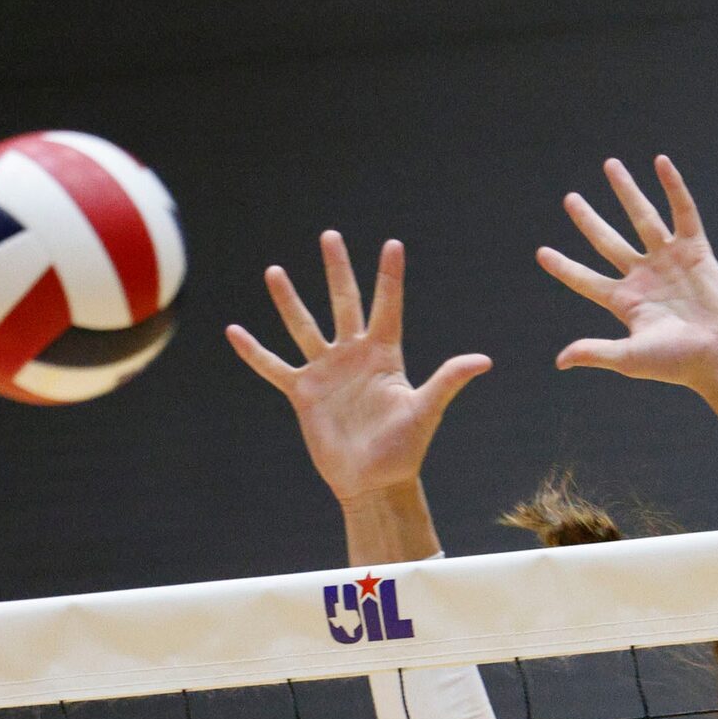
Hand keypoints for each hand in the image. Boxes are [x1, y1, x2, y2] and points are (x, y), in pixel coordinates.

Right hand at [226, 232, 488, 507]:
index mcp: (386, 356)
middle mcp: (354, 357)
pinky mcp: (304, 393)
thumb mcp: (426, 411)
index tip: (392, 244)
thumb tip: (483, 360)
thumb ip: (448, 380)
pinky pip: (274, 367)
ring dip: (289, 300)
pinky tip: (234, 331)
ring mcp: (327, 372)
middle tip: (330, 236)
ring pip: (304, 327)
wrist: (373, 482)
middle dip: (337, 270)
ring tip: (274, 270)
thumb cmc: (404, 449)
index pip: (387, 306)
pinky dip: (255, 352)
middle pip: (343, 303)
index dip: (389, 276)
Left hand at [537, 157, 717, 445]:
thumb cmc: (678, 362)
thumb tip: (560, 361)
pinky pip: (683, 212)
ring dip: (627, 192)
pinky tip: (661, 162)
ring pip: (643, 218)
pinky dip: (674, 187)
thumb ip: (595, 352)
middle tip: (571, 199)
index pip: (586, 280)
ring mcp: (669, 261)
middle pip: (608, 241)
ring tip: (611, 165)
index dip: (564, 267)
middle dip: (589, 220)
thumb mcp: (630, 357)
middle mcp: (644, 277)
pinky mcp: (696, 251)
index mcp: (626, 302)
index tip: (541, 253)